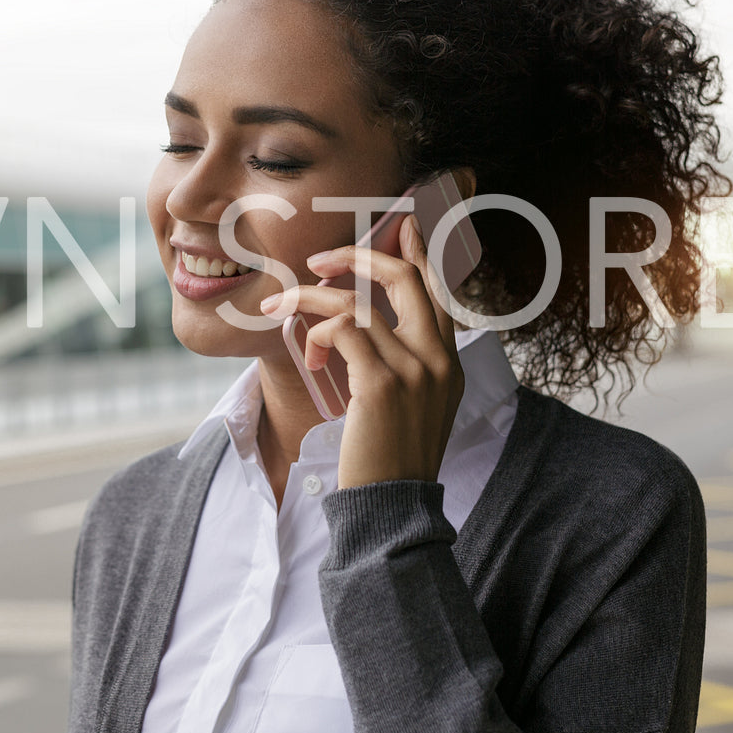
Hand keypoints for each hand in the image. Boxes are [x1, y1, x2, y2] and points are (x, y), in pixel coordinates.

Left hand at [262, 213, 465, 487]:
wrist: (393, 507)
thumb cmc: (391, 459)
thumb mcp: (413, 406)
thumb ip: (402, 364)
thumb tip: (358, 326)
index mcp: (449, 361)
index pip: (437, 289)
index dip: (418, 252)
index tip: (401, 224)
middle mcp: (439, 358)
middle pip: (403, 278)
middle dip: (357, 256)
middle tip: (320, 260)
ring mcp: (415, 369)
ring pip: (356, 304)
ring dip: (310, 299)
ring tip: (282, 308)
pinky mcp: (382, 383)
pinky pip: (342, 330)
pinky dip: (316, 333)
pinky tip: (309, 354)